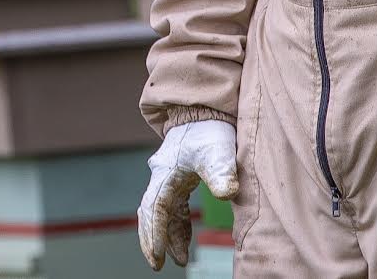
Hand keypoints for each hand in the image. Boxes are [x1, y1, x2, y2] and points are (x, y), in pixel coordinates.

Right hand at [137, 119, 238, 269]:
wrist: (207, 111)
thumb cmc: (210, 132)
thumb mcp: (218, 153)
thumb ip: (222, 173)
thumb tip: (227, 194)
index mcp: (166, 173)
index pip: (154, 208)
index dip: (154, 234)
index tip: (157, 257)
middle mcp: (162, 177)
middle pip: (149, 213)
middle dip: (151, 239)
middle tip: (157, 263)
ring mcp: (168, 180)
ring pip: (159, 213)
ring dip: (166, 236)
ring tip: (179, 259)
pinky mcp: (178, 181)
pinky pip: (171, 210)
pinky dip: (175, 227)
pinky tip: (185, 244)